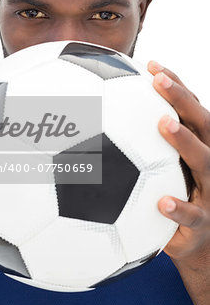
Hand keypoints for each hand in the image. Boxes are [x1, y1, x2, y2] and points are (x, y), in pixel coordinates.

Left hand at [148, 60, 209, 265]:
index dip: (176, 85)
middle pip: (202, 124)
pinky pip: (192, 215)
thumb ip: (146, 145)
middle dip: (182, 99)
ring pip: (204, 162)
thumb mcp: (165, 168)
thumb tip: (104, 120)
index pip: (191, 109)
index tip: (152, 65)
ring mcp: (209, 191)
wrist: (198, 239)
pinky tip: (161, 202)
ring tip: (165, 124)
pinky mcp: (201, 223)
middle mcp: (208, 162)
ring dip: (185, 141)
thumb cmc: (178, 193)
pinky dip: (179, 208)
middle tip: (159, 80)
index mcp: (199, 146)